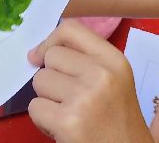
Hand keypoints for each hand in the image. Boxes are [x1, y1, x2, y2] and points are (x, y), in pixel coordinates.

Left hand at [27, 21, 158, 142]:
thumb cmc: (123, 126)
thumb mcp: (121, 82)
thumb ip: (93, 58)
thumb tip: (43, 50)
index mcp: (115, 61)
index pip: (70, 29)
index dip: (51, 40)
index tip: (42, 56)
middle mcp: (101, 74)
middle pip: (51, 56)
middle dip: (52, 77)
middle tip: (69, 99)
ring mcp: (83, 97)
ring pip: (39, 80)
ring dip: (47, 99)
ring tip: (68, 114)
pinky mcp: (67, 121)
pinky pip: (35, 107)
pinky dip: (42, 120)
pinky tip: (62, 129)